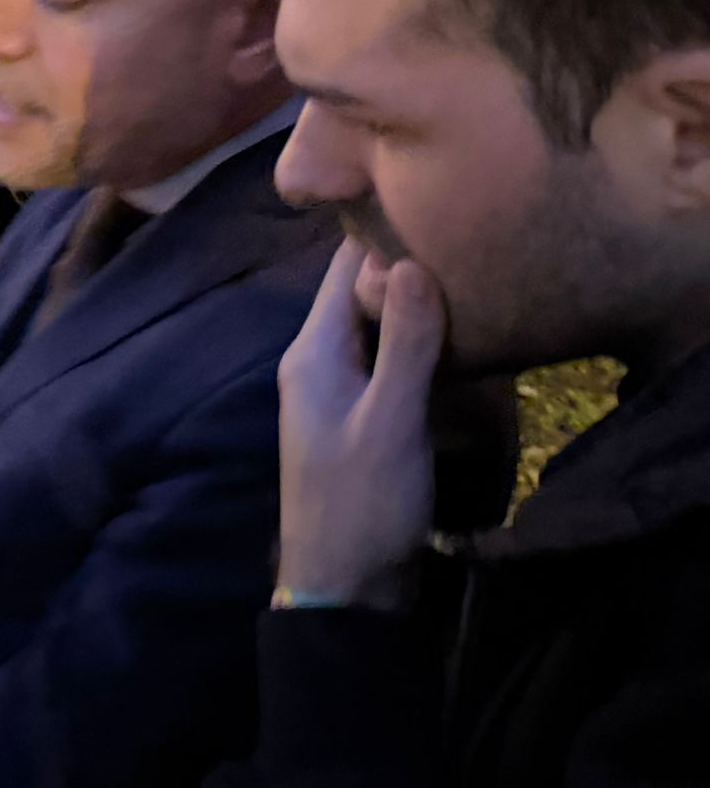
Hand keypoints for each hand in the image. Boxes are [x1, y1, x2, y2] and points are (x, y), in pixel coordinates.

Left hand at [276, 238, 446, 610]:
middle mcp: (317, 362)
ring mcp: (339, 390)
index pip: (343, 271)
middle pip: (361, 293)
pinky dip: (419, 345)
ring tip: (475, 275)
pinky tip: (459, 338)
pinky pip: (389, 361)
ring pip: (379, 327)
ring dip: (417, 307)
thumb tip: (411, 261)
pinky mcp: (364, 416)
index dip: (384, 234)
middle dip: (407, 266)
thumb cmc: (360, 503)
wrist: (343, 587)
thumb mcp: (390, 421)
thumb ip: (404, 344)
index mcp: (311, 352)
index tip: (436, 201)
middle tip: (473, 237)